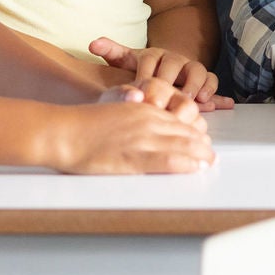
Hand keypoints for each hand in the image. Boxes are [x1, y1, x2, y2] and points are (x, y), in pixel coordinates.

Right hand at [45, 98, 214, 174]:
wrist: (63, 131)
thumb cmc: (83, 123)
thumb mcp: (114, 108)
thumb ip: (132, 111)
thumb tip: (142, 105)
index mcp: (143, 108)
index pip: (178, 119)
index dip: (193, 131)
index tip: (201, 140)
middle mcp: (148, 120)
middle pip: (185, 132)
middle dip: (201, 145)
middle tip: (210, 155)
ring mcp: (142, 138)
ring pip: (182, 145)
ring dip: (199, 155)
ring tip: (209, 163)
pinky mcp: (133, 157)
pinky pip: (167, 161)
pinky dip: (185, 165)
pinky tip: (195, 169)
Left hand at [94, 40, 230, 111]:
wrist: (162, 70)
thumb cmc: (142, 71)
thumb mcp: (126, 61)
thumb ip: (112, 52)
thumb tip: (92, 43)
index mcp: (153, 53)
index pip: (149, 57)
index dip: (145, 71)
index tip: (140, 86)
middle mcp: (174, 58)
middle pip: (174, 63)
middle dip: (171, 79)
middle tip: (167, 94)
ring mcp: (190, 68)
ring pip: (198, 70)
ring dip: (196, 84)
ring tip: (193, 98)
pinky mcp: (204, 79)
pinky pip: (212, 81)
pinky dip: (214, 91)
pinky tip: (217, 103)